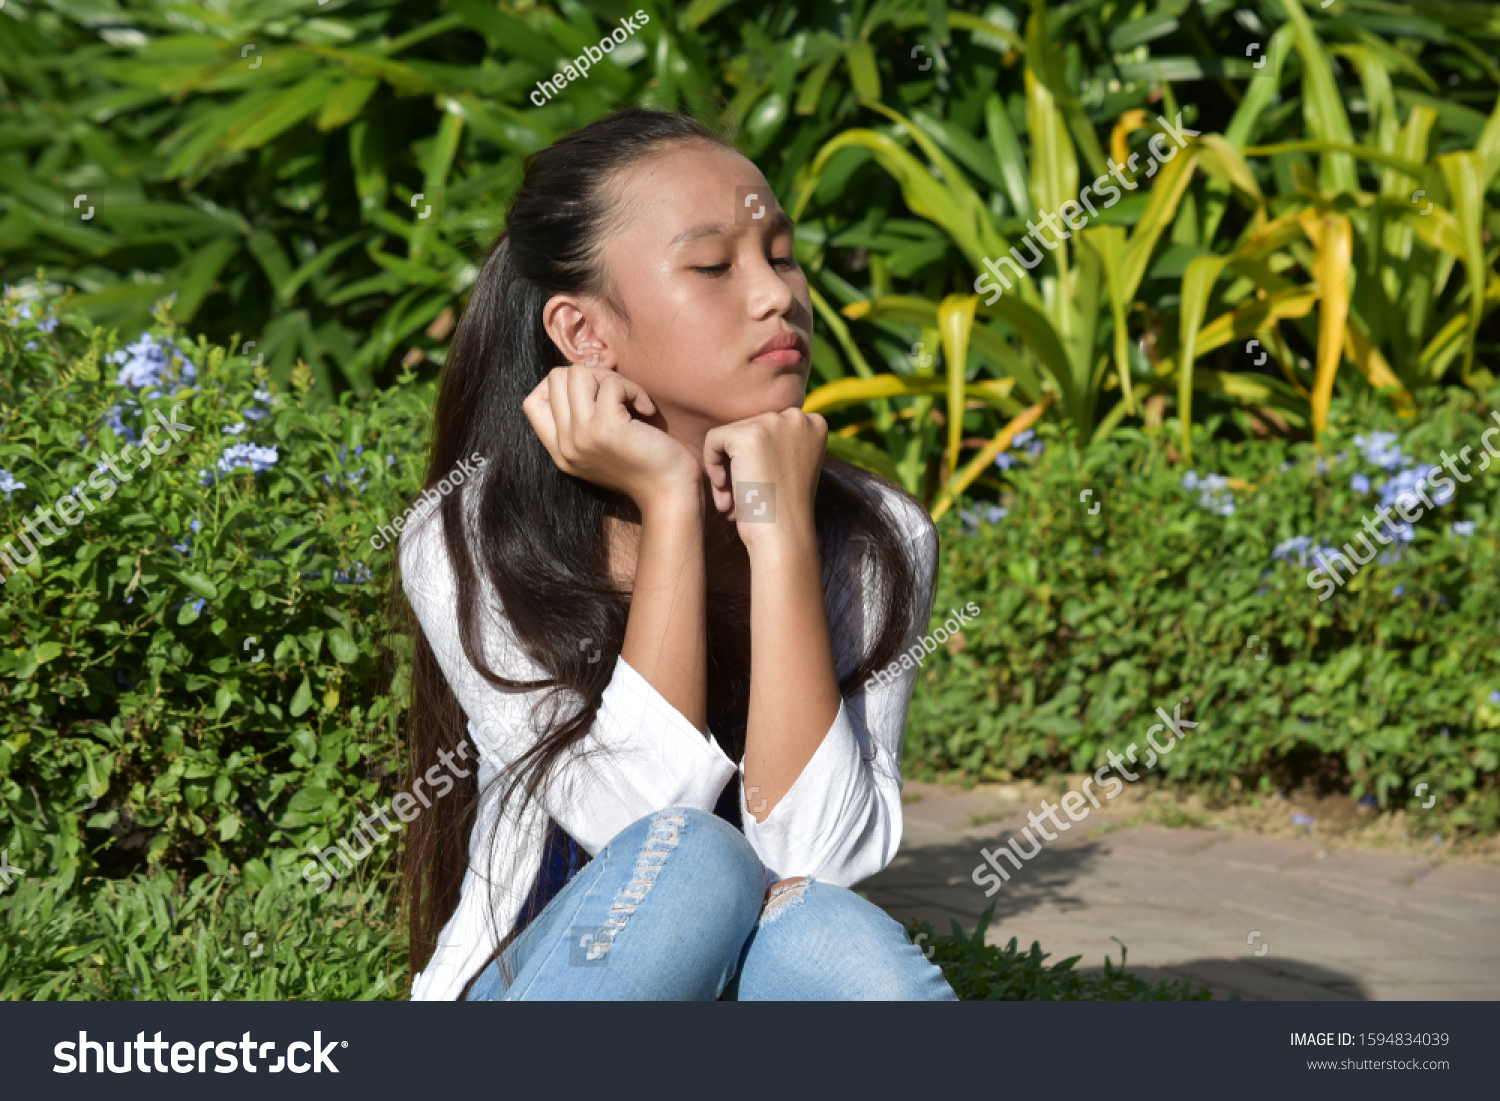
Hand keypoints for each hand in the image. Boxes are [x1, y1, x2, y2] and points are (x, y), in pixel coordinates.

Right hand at [523, 365, 701, 508]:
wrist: (669, 493)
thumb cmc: (645, 464)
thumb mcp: (602, 444)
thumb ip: (584, 417)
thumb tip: (583, 369)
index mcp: (560, 451)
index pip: (533, 403)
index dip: (561, 386)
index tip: (593, 394)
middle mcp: (565, 445)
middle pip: (556, 378)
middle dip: (591, 375)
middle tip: (618, 394)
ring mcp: (582, 436)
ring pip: (578, 374)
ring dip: (611, 379)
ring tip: (631, 400)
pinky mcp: (606, 428)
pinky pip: (611, 384)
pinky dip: (633, 389)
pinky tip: (647, 410)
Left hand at [703, 409, 826, 552]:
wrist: (784, 536)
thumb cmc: (784, 510)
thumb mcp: (792, 468)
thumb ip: (779, 444)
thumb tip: (751, 433)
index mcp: (814, 424)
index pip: (769, 428)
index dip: (757, 458)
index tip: (760, 486)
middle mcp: (796, 417)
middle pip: (749, 429)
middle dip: (739, 464)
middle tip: (738, 499)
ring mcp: (772, 423)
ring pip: (730, 436)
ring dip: (725, 468)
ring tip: (731, 501)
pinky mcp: (746, 435)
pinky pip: (713, 440)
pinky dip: (711, 464)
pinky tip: (724, 489)